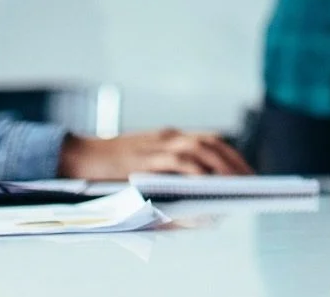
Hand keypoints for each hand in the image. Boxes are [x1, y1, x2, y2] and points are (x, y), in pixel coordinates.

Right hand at [57, 129, 251, 177]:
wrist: (79, 156)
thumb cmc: (113, 166)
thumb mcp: (145, 160)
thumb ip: (170, 168)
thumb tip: (199, 194)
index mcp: (170, 136)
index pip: (210, 140)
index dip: (232, 155)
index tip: (249, 171)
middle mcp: (167, 137)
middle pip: (210, 143)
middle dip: (233, 161)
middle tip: (250, 180)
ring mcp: (155, 146)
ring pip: (197, 150)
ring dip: (219, 166)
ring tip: (235, 184)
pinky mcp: (143, 159)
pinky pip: (176, 164)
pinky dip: (194, 173)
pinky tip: (207, 184)